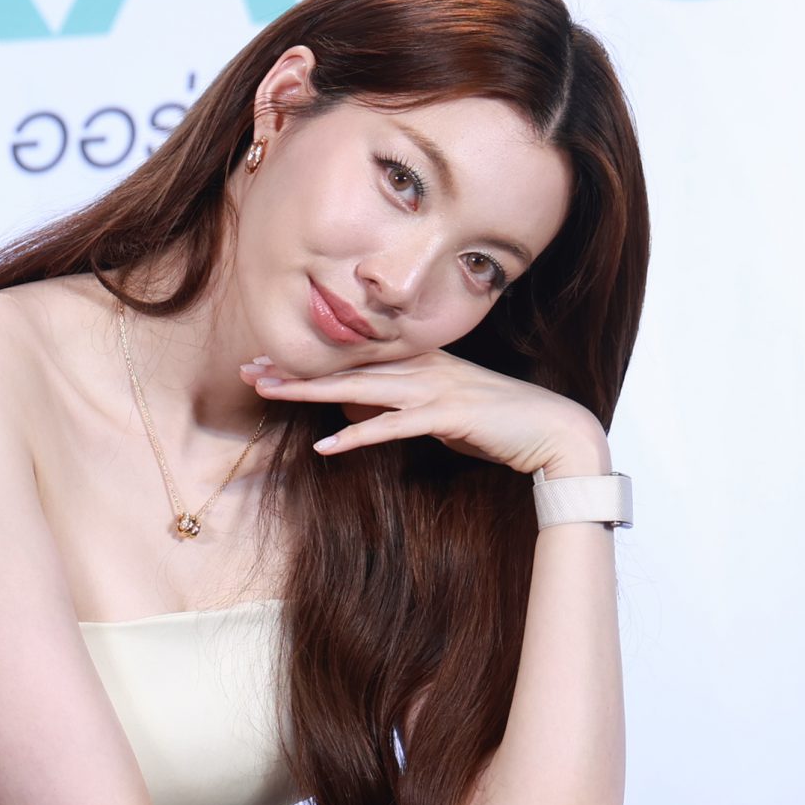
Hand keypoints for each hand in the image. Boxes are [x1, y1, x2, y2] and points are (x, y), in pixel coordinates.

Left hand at [238, 348, 609, 477]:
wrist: (555, 431)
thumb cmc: (501, 424)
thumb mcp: (442, 412)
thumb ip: (404, 408)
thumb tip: (366, 416)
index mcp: (421, 361)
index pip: (354, 357)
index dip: (309, 360)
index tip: (268, 362)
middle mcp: (423, 367)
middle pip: (347, 366)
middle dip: (296, 368)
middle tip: (249, 371)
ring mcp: (435, 388)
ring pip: (360, 388)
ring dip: (312, 391)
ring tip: (271, 394)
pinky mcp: (448, 415)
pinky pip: (392, 426)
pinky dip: (358, 436)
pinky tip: (325, 447)